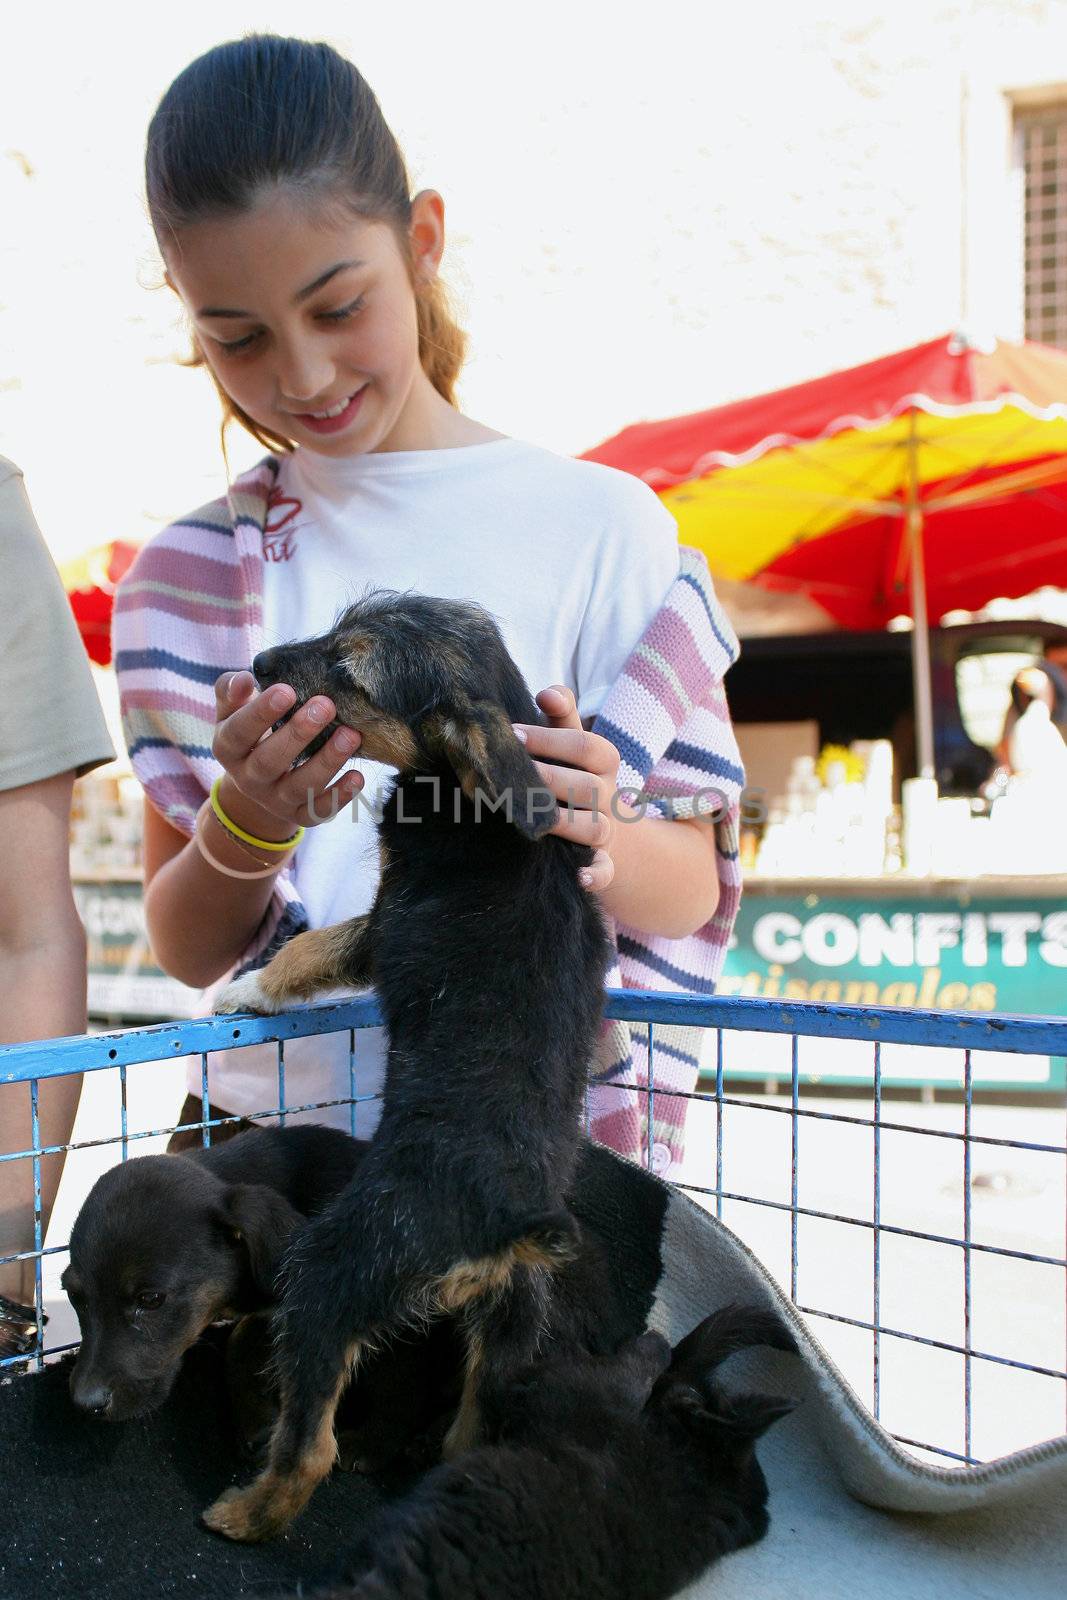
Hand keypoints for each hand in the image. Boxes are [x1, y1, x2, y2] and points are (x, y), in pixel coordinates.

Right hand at [211, 671, 364, 838]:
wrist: (258, 780)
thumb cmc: (252, 731)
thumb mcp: (233, 711)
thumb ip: (232, 690)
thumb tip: (244, 679)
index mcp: (228, 749)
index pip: (240, 732)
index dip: (261, 712)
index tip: (287, 690)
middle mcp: (248, 779)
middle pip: (270, 761)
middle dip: (299, 733)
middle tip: (325, 705)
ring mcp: (275, 800)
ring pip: (300, 786)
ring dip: (327, 761)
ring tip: (350, 735)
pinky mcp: (300, 815)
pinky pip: (320, 810)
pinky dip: (340, 796)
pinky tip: (357, 776)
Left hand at [514, 685, 621, 892]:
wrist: (601, 825)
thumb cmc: (571, 774)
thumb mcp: (570, 742)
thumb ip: (561, 715)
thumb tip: (547, 692)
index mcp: (603, 761)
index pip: (585, 745)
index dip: (549, 739)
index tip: (510, 734)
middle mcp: (607, 796)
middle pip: (586, 786)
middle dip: (547, 778)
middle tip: (507, 772)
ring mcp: (605, 831)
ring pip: (594, 827)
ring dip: (565, 822)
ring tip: (534, 817)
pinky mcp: (602, 863)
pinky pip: (605, 871)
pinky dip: (596, 874)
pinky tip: (580, 876)